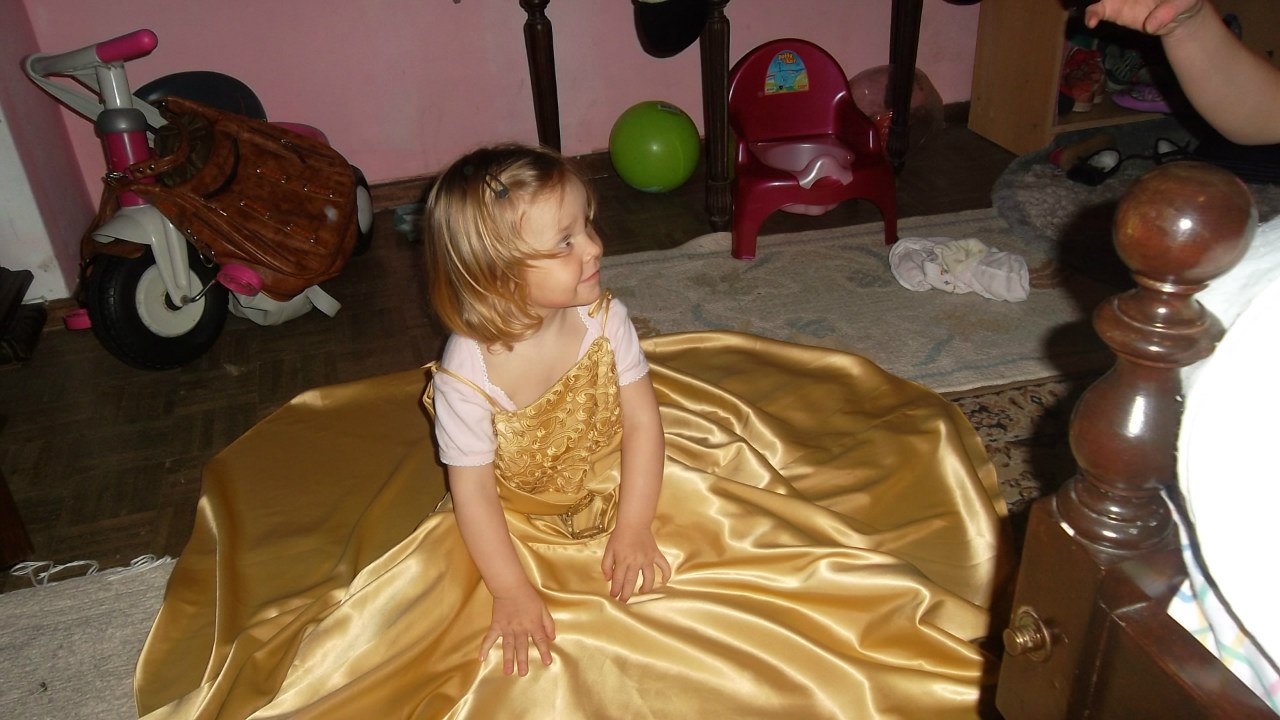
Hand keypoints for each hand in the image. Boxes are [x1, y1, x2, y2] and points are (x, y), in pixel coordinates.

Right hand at [479, 584, 555, 675]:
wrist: (511, 587)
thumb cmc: (529, 597)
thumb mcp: (543, 608)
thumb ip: (548, 624)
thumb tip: (552, 638)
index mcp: (533, 625)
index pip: (540, 641)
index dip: (544, 652)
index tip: (547, 662)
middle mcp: (520, 629)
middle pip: (522, 647)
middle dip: (523, 661)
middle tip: (523, 673)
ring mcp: (507, 628)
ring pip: (508, 646)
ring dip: (507, 659)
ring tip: (508, 672)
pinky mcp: (496, 625)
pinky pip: (489, 638)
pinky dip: (484, 647)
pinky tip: (481, 658)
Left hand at [601, 524, 671, 602]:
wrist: (634, 522)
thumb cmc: (619, 536)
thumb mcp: (608, 550)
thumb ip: (606, 565)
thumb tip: (608, 579)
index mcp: (622, 561)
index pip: (618, 580)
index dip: (615, 590)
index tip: (613, 596)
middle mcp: (635, 562)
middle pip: (630, 582)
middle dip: (626, 594)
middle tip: (623, 601)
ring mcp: (647, 559)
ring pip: (648, 578)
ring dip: (645, 588)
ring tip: (641, 591)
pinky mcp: (655, 554)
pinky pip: (663, 565)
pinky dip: (666, 574)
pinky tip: (664, 581)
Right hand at [1084, 0, 1204, 35]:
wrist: (1178, 15)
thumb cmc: (1183, 0)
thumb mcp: (1184, 2)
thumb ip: (1169, 10)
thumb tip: (1150, 26)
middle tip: (1109, 1)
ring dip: (1096, 4)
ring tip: (1095, 13)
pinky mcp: (1112, 8)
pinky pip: (1097, 10)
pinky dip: (1092, 14)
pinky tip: (1092, 21)